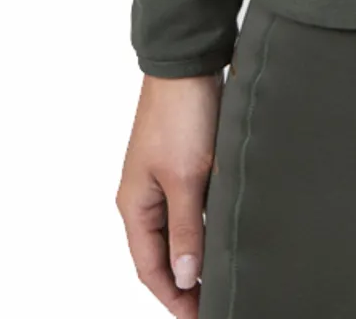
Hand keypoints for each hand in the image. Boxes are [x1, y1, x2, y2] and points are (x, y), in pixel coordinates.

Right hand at [116, 72, 225, 315]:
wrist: (188, 62)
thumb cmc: (181, 114)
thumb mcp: (186, 177)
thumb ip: (186, 229)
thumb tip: (186, 277)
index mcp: (134, 205)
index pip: (149, 268)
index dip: (174, 297)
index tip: (199, 316)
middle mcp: (143, 197)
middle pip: (160, 255)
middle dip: (184, 283)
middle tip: (213, 303)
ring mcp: (161, 180)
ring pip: (176, 232)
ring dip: (194, 256)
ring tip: (220, 277)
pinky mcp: (181, 164)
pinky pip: (187, 209)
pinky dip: (201, 228)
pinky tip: (221, 236)